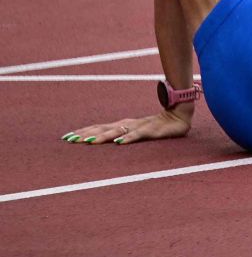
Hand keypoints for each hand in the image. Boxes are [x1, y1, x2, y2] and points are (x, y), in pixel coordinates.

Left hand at [64, 107, 190, 145]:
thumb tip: (106, 142)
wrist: (180, 114)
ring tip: (89, 142)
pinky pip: (139, 134)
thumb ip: (123, 135)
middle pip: (104, 128)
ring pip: (118, 131)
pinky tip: (120, 142)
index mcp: (123, 125)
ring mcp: (140, 126)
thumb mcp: (137, 131)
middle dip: (86, 134)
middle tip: (70, 140)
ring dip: (103, 137)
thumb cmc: (158, 125)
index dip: (83, 131)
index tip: (66, 137)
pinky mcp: (153, 130)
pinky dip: (129, 138)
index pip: (99, 127)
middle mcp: (128, 124)